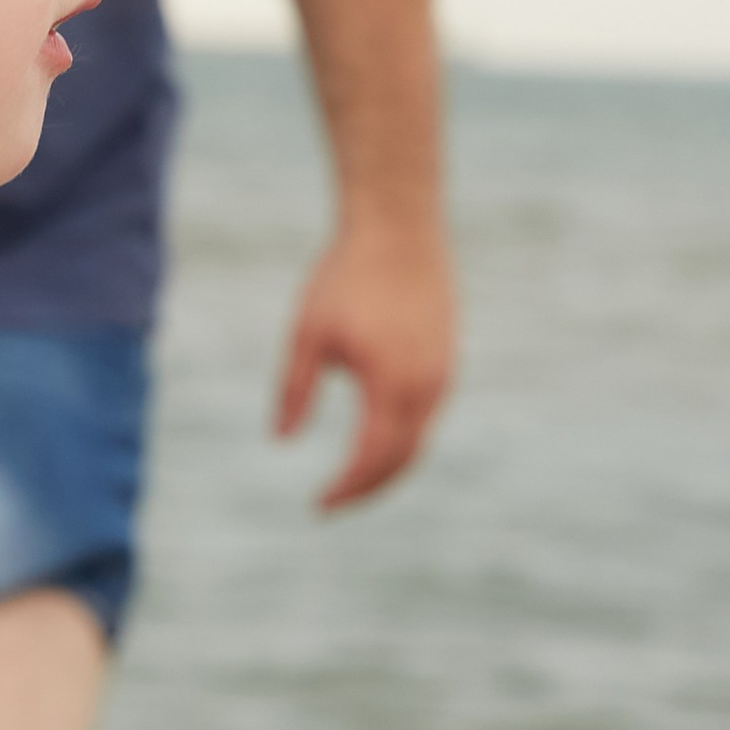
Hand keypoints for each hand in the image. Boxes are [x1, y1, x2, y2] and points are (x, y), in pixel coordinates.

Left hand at [274, 219, 454, 509]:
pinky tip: (377, 437)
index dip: (346, 488)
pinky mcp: (448, 357)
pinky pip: (428, 413)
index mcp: (392, 386)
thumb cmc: (346, 275)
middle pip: (402, 460)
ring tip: (353, 478)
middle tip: (334, 501)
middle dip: (369, 488)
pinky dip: (404, 437)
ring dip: (389, 465)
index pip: (371, 459)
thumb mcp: (308, 334)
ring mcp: (444, 372)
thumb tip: (280, 440)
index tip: (318, 505)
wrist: (398, 224)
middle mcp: (427, 387)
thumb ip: (295, 390)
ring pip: (420, 439)